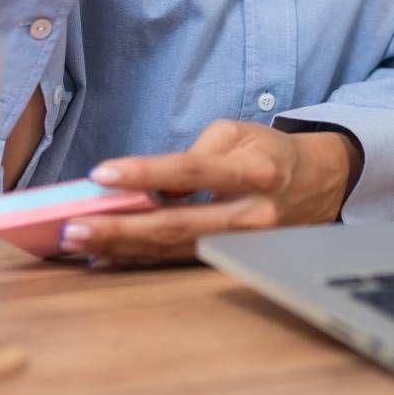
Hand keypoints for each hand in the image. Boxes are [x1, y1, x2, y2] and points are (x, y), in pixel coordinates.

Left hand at [60, 120, 363, 267]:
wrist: (319, 185)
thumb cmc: (268, 153)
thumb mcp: (238, 133)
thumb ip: (194, 155)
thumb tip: (151, 189)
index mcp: (253, 171)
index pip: (191, 171)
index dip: (144, 174)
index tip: (101, 175)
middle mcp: (251, 214)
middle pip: (177, 225)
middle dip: (120, 228)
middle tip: (74, 228)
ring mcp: (243, 245)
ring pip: (173, 250)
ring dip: (122, 248)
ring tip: (78, 243)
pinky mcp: (232, 259)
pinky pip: (179, 261)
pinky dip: (140, 259)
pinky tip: (106, 257)